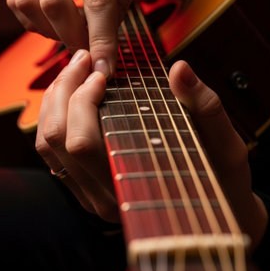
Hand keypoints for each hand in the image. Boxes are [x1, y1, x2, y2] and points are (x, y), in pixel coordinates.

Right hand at [2, 0, 152, 76]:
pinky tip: (53, 17)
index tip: (104, 67)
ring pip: (25, 2)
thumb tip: (104, 37)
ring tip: (70, 31)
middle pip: (51, 2)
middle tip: (88, 48)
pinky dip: (32, 17)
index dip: (100, 39)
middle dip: (70, 36)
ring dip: (47, 29)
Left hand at [36, 53, 267, 247]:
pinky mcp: (83, 188)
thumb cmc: (219, 178)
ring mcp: (88, 196)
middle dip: (64, 90)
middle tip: (83, 59)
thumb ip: (203, 105)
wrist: (211, 211)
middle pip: (56, 139)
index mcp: (131, 189)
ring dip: (54, 100)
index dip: (83, 98)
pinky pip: (51, 151)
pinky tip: (71, 92)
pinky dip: (53, 115)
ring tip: (75, 70)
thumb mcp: (223, 142)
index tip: (102, 72)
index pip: (82, 142)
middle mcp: (101, 198)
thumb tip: (180, 69)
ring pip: (46, 144)